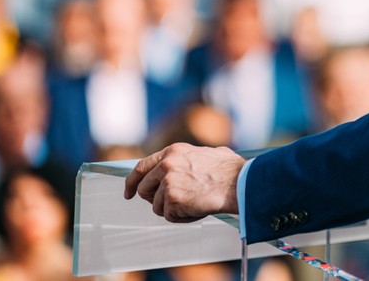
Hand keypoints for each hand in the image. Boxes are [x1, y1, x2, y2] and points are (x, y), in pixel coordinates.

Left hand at [123, 143, 245, 222]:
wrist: (240, 183)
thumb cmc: (231, 170)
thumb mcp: (206, 153)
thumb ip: (189, 158)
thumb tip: (189, 161)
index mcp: (173, 151)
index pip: (142, 166)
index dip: (132, 182)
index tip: (129, 193)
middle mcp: (167, 164)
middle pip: (143, 189)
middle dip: (154, 200)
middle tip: (171, 204)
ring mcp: (168, 181)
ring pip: (157, 206)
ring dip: (174, 210)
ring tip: (194, 204)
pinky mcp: (172, 198)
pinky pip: (170, 216)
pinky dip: (183, 217)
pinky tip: (197, 210)